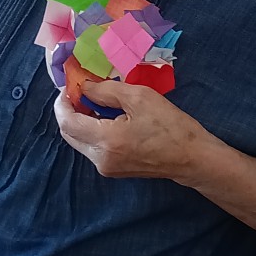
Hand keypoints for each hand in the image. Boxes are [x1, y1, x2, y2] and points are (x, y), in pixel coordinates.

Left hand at [54, 80, 207, 180]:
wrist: (192, 158)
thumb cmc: (170, 124)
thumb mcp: (139, 97)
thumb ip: (106, 91)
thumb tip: (84, 87)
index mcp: (106, 141)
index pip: (67, 123)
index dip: (63, 102)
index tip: (69, 85)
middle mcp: (100, 159)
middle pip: (69, 134)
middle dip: (70, 110)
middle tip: (81, 90)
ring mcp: (106, 168)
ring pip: (80, 141)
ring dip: (82, 120)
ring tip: (96, 100)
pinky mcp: (113, 170)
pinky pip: (92, 147)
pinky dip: (92, 130)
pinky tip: (106, 116)